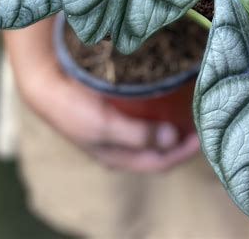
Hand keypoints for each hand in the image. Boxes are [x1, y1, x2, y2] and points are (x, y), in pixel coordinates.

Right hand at [20, 57, 200, 171]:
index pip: (159, 162)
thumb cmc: (74, 109)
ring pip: (152, 132)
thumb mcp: (105, 126)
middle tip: (201, 120)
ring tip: (188, 108)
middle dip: (180, 139)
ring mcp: (117, 129)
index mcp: (119, 157)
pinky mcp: (114, 111)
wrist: (47, 87)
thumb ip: (138, 134)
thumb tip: (172, 137)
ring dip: (171, 124)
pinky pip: (143, 115)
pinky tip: (167, 96)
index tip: (200, 134)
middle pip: (158, 149)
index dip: (182, 152)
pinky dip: (158, 110)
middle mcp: (121, 146)